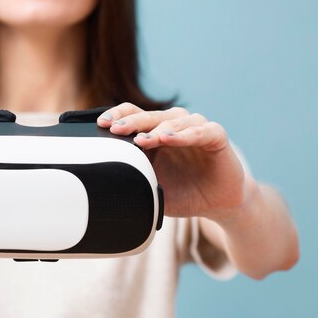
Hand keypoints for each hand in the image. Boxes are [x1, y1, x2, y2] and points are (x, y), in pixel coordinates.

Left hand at [98, 103, 246, 220]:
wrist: (215, 203)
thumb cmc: (181, 192)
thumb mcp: (151, 185)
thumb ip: (133, 177)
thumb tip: (105, 179)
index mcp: (154, 131)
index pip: (133, 114)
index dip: (118, 115)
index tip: (101, 124)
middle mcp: (173, 124)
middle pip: (149, 116)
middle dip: (131, 123)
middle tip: (116, 129)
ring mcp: (195, 127)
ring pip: (173, 121)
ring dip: (156, 130)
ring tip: (142, 140)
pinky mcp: (216, 135)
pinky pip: (200, 131)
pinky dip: (185, 135)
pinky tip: (170, 139)